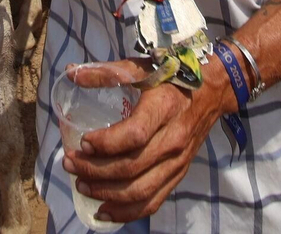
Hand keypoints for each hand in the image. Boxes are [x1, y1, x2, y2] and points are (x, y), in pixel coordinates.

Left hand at [63, 59, 231, 222]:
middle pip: (133, 167)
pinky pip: (153, 202)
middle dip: (95, 170)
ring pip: (141, 190)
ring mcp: (178, 161)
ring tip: (80, 186)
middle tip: (70, 164)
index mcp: (164, 109)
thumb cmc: (170, 78)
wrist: (211, 92)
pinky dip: (127, 212)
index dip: (107, 143)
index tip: (83, 142)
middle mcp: (173, 139)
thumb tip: (70, 74)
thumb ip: (105, 73)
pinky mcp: (178, 174)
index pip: (135, 135)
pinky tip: (103, 211)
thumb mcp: (140, 68)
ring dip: (107, 193)